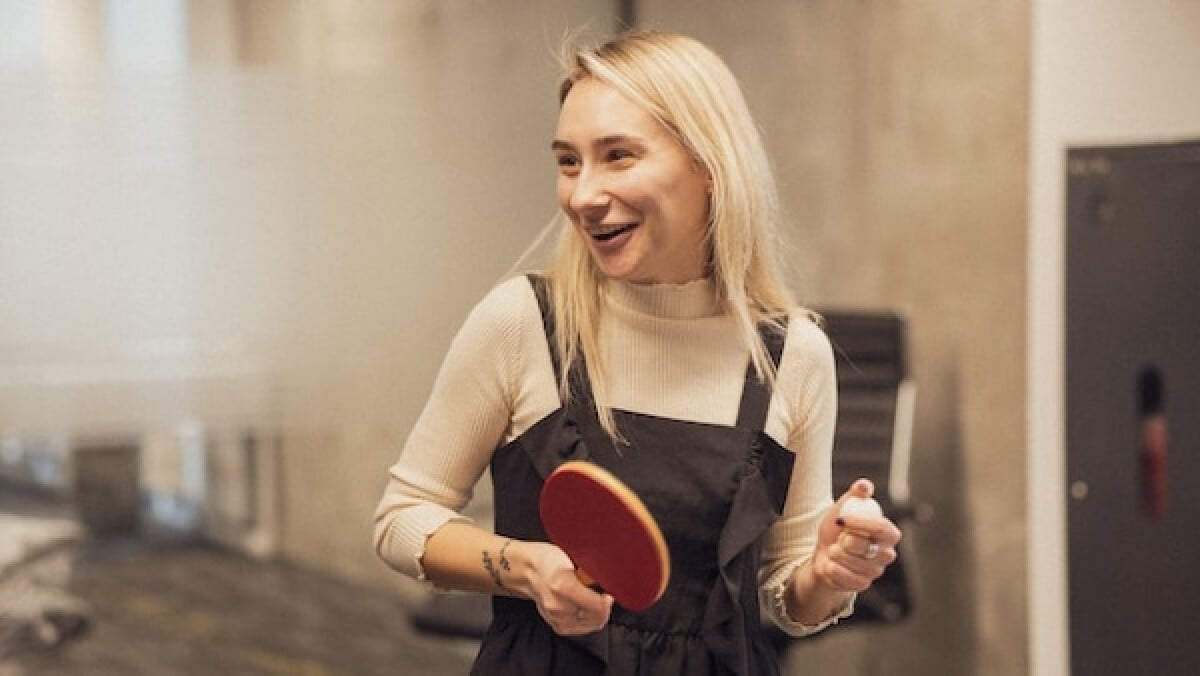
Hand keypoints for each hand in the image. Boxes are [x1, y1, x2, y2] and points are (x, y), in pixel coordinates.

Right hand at [507, 540, 612, 635]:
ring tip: (591, 598)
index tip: (609, 589)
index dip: (609, 597)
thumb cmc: (548, 559)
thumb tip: (610, 576)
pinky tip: (584, 606)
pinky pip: (583, 628)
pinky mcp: (557, 626)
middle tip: (601, 592)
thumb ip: (591, 566)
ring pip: (592, 625)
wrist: (527, 570)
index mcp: (563, 586)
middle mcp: (559, 606)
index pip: (599, 606)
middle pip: (598, 618)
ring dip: (597, 613)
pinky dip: (588, 619)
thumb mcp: (572, 554)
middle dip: (604, 605)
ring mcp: (557, 618)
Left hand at [811, 478, 901, 592]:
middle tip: (838, 539)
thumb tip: (864, 485)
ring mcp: (875, 571)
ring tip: (833, 550)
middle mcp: (886, 554)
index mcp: (887, 533)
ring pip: (853, 563)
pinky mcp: (863, 584)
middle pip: (865, 547)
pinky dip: (832, 569)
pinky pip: (846, 577)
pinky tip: (831, 564)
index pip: (882, 528)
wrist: (825, 553)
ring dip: (835, 555)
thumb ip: (855, 496)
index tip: (841, 519)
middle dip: (845, 541)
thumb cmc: (838, 529)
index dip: (862, 523)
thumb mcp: (843, 508)